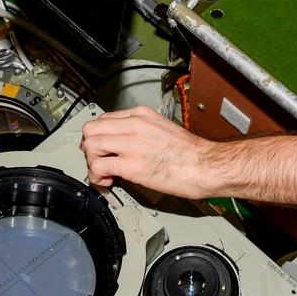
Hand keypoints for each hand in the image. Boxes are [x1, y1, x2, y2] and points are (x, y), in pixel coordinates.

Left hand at [80, 106, 214, 198]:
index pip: (104, 119)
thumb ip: (142, 130)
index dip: (99, 136)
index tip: (103, 148)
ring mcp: (131, 144)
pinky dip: (97, 176)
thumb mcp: (163, 128)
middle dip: (90, 147)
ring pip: (90, 145)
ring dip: (92, 161)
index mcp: (141, 115)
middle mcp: (134, 125)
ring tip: (103, 171)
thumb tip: (126, 142)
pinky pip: (98, 167)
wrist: (206, 165)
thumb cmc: (191, 153)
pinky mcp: (131, 165)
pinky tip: (107, 180)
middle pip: (91, 129)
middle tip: (99, 159)